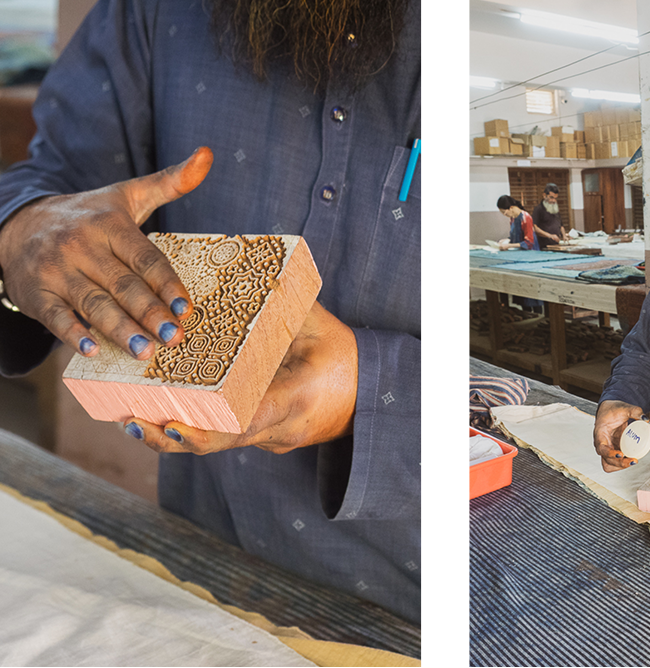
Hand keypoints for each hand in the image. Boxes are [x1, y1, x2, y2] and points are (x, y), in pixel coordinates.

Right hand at [0, 147, 212, 358]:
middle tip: (174, 337)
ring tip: (145, 351)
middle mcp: (81, 246)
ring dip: (119, 329)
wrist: (20, 223)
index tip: (186, 307)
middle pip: (122, 284)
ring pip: (93, 303)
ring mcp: (56, 270)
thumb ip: (170, 182)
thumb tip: (208, 155)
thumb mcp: (127, 195)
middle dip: (149, 312)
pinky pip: (55, 316)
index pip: (144, 258)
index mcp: (108, 224)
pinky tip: (92, 351)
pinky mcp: (35, 292)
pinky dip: (72, 335)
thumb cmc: (88, 215)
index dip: (166, 284)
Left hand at [124, 300, 357, 454]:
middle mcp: (278, 428)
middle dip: (170, 436)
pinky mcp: (261, 438)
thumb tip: (245, 265)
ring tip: (130, 420)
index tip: (169, 423)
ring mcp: (269, 439)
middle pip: (218, 443)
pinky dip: (190, 428)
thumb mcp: (316, 325)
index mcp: (294, 400)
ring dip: (171, 435)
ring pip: (215, 443)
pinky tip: (158, 417)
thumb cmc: (343, 356)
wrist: (369, 394)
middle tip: (131, 422)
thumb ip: (280, 301)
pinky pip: (222, 436)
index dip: (204, 431)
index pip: (245, 425)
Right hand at [594, 399, 643, 471]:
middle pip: (606, 460)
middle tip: (633, 460)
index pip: (602, 448)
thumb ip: (635, 411)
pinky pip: (614, 463)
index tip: (621, 454)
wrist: (608, 410)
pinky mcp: (612, 451)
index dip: (610, 453)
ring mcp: (606, 449)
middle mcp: (601, 444)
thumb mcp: (624, 407)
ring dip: (620, 466)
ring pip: (609, 464)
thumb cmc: (612, 410)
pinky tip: (630, 460)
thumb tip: (646, 419)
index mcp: (600, 434)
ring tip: (632, 461)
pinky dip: (621, 465)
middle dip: (620, 463)